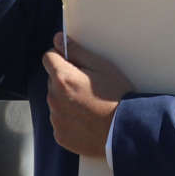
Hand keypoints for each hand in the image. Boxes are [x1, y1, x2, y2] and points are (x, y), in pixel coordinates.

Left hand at [42, 33, 131, 156]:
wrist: (126, 131)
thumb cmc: (118, 96)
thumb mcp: (102, 66)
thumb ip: (77, 51)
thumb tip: (57, 39)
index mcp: (62, 78)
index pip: (48, 57)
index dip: (61, 56)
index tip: (74, 62)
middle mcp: (54, 98)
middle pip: (53, 81)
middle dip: (66, 80)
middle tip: (89, 87)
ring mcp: (56, 119)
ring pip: (56, 102)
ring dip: (67, 100)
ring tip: (91, 106)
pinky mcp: (60, 135)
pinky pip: (61, 121)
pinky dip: (70, 119)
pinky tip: (88, 120)